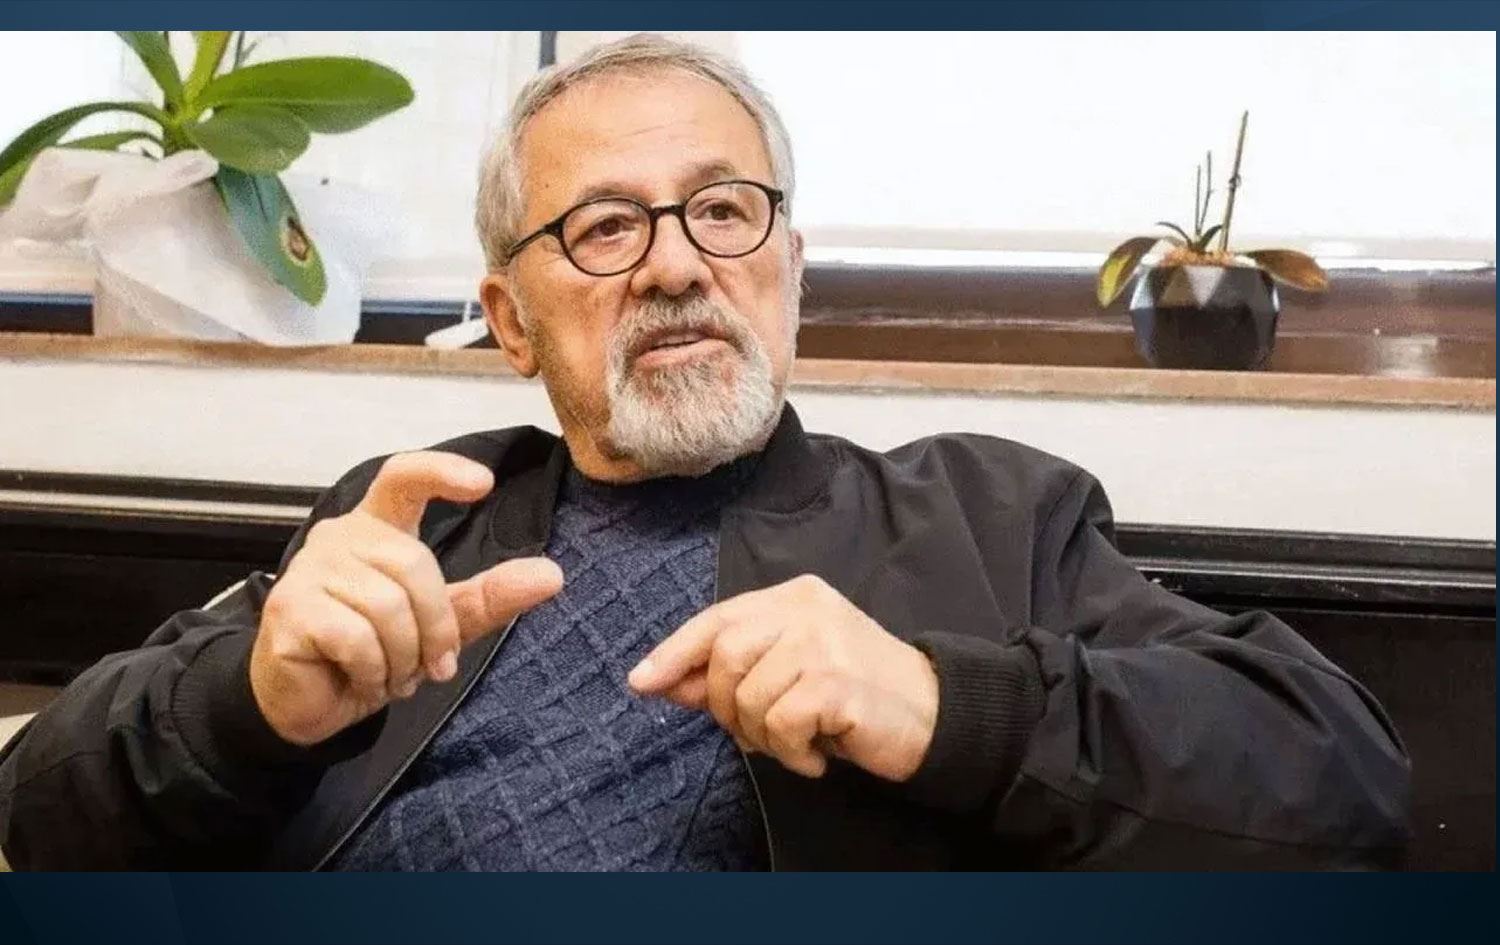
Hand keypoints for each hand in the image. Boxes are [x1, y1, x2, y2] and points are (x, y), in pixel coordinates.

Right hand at [250, 451, 563, 746]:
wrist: (307, 702)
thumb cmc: (369, 652)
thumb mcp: (439, 624)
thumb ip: (489, 596)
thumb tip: (553, 575)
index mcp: (376, 527)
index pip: (403, 477)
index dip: (441, 472)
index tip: (484, 483)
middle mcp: (339, 537)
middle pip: (414, 564)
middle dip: (435, 627)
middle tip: (431, 667)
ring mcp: (310, 570)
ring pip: (388, 606)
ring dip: (403, 658)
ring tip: (391, 675)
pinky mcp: (290, 610)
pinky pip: (357, 638)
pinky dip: (373, 671)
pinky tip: (363, 679)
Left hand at [628, 575, 938, 781]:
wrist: (935, 715)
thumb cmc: (856, 695)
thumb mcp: (789, 673)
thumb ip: (731, 672)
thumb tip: (663, 681)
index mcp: (794, 596)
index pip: (717, 618)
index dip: (674, 652)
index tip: (641, 682)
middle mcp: (807, 610)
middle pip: (724, 656)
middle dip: (725, 707)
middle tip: (758, 733)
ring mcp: (823, 643)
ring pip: (747, 696)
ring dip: (763, 737)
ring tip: (798, 743)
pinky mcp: (836, 682)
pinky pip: (779, 724)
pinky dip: (791, 753)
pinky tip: (818, 755)